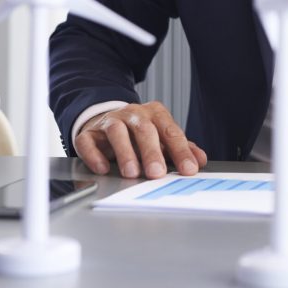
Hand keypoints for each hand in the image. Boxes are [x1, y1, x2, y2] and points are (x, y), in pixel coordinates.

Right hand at [74, 101, 207, 178]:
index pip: (171, 132)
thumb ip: (180, 148)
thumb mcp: (161, 137)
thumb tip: (200, 160)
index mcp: (155, 113)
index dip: (181, 151)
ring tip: (132, 173)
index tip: (189, 169)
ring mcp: (110, 121)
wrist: (105, 121)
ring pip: (117, 132)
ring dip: (125, 153)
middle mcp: (133, 113)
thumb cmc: (138, 134)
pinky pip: (89, 142)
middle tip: (157, 174)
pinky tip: (102, 169)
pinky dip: (94, 155)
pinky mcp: (88, 133)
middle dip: (152, 153)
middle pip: (145, 130)